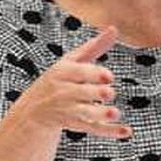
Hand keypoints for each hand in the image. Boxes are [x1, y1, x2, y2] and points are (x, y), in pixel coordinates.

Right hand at [10, 26, 131, 138]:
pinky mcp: (74, 124)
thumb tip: (114, 28)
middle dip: (94, 93)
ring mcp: (67, 110)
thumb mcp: (72, 61)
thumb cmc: (60, 78)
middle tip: (110, 93)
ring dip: (100, 114)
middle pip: (80, 93)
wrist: (34, 110)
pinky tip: (126, 131)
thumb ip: (94, 46)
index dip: (93, 74)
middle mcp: (63, 92)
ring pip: (85, 113)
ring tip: (115, 114)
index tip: (109, 76)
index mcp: (63, 72)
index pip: (78, 72)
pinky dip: (109, 132)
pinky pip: (92, 129)